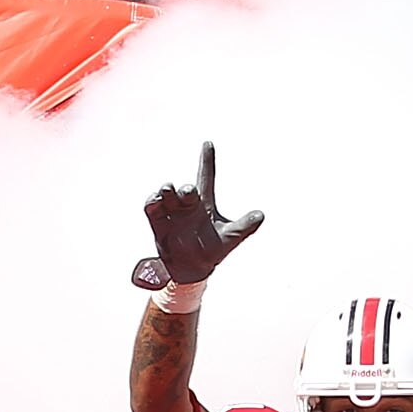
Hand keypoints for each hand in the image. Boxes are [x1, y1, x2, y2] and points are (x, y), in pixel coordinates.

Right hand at [131, 143, 264, 290]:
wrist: (193, 268)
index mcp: (205, 204)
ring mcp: (171, 213)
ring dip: (166, 190)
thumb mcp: (231, 237)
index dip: (207, 160)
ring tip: (168, 191)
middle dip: (185, 189)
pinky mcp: (158, 223)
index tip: (208, 143)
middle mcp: (187, 205)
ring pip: (166, 194)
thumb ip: (245, 226)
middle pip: (185, 190)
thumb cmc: (214, 250)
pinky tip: (156, 200)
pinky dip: (152, 201)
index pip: (206, 177)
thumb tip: (261, 216)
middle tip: (188, 192)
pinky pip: (151, 207)